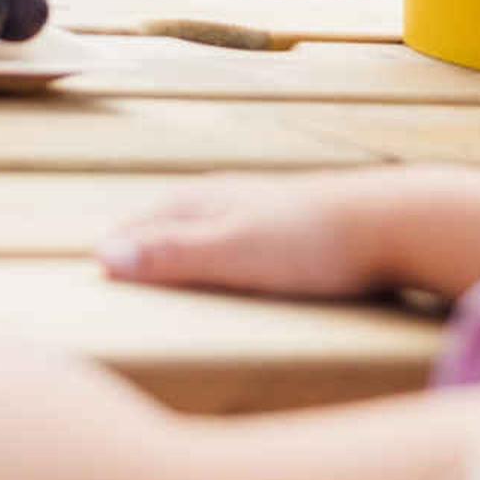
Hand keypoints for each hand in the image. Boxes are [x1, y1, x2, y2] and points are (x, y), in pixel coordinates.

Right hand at [96, 179, 385, 298]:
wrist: (393, 221)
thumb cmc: (310, 243)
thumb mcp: (233, 254)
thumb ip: (171, 256)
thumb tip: (101, 256)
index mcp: (199, 202)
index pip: (135, 228)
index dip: (112, 255)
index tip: (85, 283)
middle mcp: (220, 196)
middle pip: (161, 223)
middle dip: (136, 247)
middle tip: (109, 279)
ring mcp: (254, 206)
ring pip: (197, 226)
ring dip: (174, 248)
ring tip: (159, 274)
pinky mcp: (285, 224)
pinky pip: (231, 237)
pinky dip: (212, 253)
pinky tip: (227, 268)